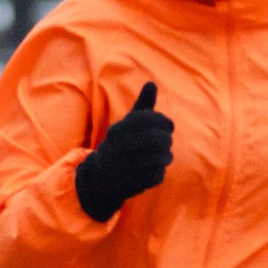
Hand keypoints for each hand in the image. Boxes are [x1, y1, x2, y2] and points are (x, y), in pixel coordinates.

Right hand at [74, 80, 174, 221]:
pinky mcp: (131, 184)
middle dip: (167, 140)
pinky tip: (154, 170)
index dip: (164, 121)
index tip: (167, 126)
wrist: (100, 179)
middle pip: (157, 139)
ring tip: (163, 157)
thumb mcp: (127, 124)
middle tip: (166, 142)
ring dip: (166, 157)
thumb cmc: (121, 145)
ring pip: (160, 158)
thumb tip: (152, 83)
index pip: (148, 118)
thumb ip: (142, 106)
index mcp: (118, 129)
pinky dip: (160, 173)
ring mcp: (124, 167)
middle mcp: (118, 147)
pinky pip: (157, 176)